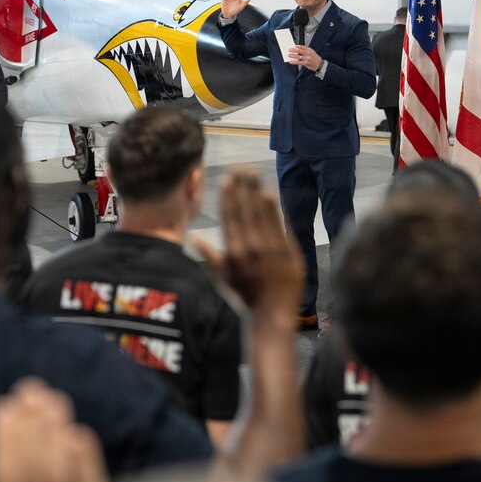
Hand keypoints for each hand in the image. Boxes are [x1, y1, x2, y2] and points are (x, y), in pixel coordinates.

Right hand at [193, 167, 302, 318]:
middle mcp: (251, 248)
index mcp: (233, 252)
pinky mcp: (289, 252)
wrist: (272, 314)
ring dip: (257, 191)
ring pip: (263, 213)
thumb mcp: (223, 277)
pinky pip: (280, 224)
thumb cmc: (245, 296)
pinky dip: (275, 209)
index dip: (228, 196)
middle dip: (243, 186)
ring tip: (254, 173)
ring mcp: (271, 249)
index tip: (226, 178)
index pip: (229, 217)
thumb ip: (209, 254)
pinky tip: (270, 193)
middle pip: (245, 209)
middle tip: (241, 167)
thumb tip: (192, 236)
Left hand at [288, 45, 321, 71]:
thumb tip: (297, 49)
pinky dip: (294, 62)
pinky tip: (290, 61)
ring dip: (292, 56)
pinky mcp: (306, 63)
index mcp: (309, 50)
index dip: (296, 46)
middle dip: (293, 50)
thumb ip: (305, 50)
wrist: (319, 64)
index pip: (301, 47)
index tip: (292, 46)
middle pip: (298, 51)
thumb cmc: (314, 57)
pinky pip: (298, 62)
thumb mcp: (311, 51)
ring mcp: (307, 58)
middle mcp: (308, 53)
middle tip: (289, 50)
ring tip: (289, 55)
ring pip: (298, 56)